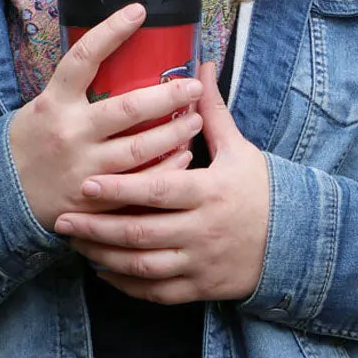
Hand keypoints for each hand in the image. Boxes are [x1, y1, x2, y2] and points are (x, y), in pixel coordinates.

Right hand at [8, 3, 202, 230]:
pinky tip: (183, 157)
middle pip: (127, 109)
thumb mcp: (43, 107)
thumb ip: (75, 90)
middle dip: (167, 96)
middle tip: (193, 86)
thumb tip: (119, 60)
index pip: (83, 58)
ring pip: (139, 149)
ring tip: (196, 119)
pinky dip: (165, 170)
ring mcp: (83, 167)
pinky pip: (138, 184)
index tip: (139, 11)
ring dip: (174, 134)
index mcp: (54, 103)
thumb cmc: (31, 142)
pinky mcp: (93, 198)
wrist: (1, 195)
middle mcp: (69, 132)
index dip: (111, 31)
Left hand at [52, 61, 269, 303]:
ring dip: (104, 257)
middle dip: (97, 228)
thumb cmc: (261, 189)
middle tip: (63, 220)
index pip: (158, 191)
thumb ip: (211, 112)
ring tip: (75, 244)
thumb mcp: (239, 149)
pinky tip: (104, 271)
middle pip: (140, 232)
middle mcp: (202, 230)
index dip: (120, 190)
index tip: (86, 183)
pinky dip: (126, 285)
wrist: (295, 240)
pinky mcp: (200, 288)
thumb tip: (200, 65)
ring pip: (142, 266)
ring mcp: (200, 263)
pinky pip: (156, 292)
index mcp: (209, 192)